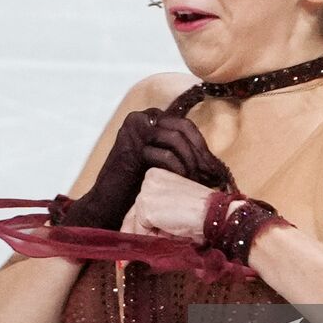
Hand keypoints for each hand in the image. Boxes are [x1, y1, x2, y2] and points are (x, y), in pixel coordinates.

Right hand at [60, 109, 228, 230]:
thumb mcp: (162, 163)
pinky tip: (183, 181)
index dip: (201, 145)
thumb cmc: (137, 185)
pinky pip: (165, 155)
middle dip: (200, 152)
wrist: (108, 203)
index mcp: (149, 119)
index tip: (213, 168)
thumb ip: (180, 152)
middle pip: (182, 127)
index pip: (184, 125)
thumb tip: (212, 161)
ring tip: (197, 180)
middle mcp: (140, 119)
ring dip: (192, 161)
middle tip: (211, 175)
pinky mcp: (130, 148)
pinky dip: (179, 169)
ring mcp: (133, 131)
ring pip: (175, 138)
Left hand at [119, 168, 222, 242]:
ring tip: (170, 238)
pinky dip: (152, 239)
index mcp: (157, 176)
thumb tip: (142, 232)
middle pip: (136, 212)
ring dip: (150, 236)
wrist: (215, 214)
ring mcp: (146, 192)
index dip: (144, 222)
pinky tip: (169, 237)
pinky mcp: (146, 207)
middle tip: (151, 244)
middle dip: (142, 231)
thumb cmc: (203, 212)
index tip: (145, 235)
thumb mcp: (176, 208)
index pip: (143, 202)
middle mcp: (149, 180)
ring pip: (138, 223)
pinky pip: (141, 230)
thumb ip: (158, 215)